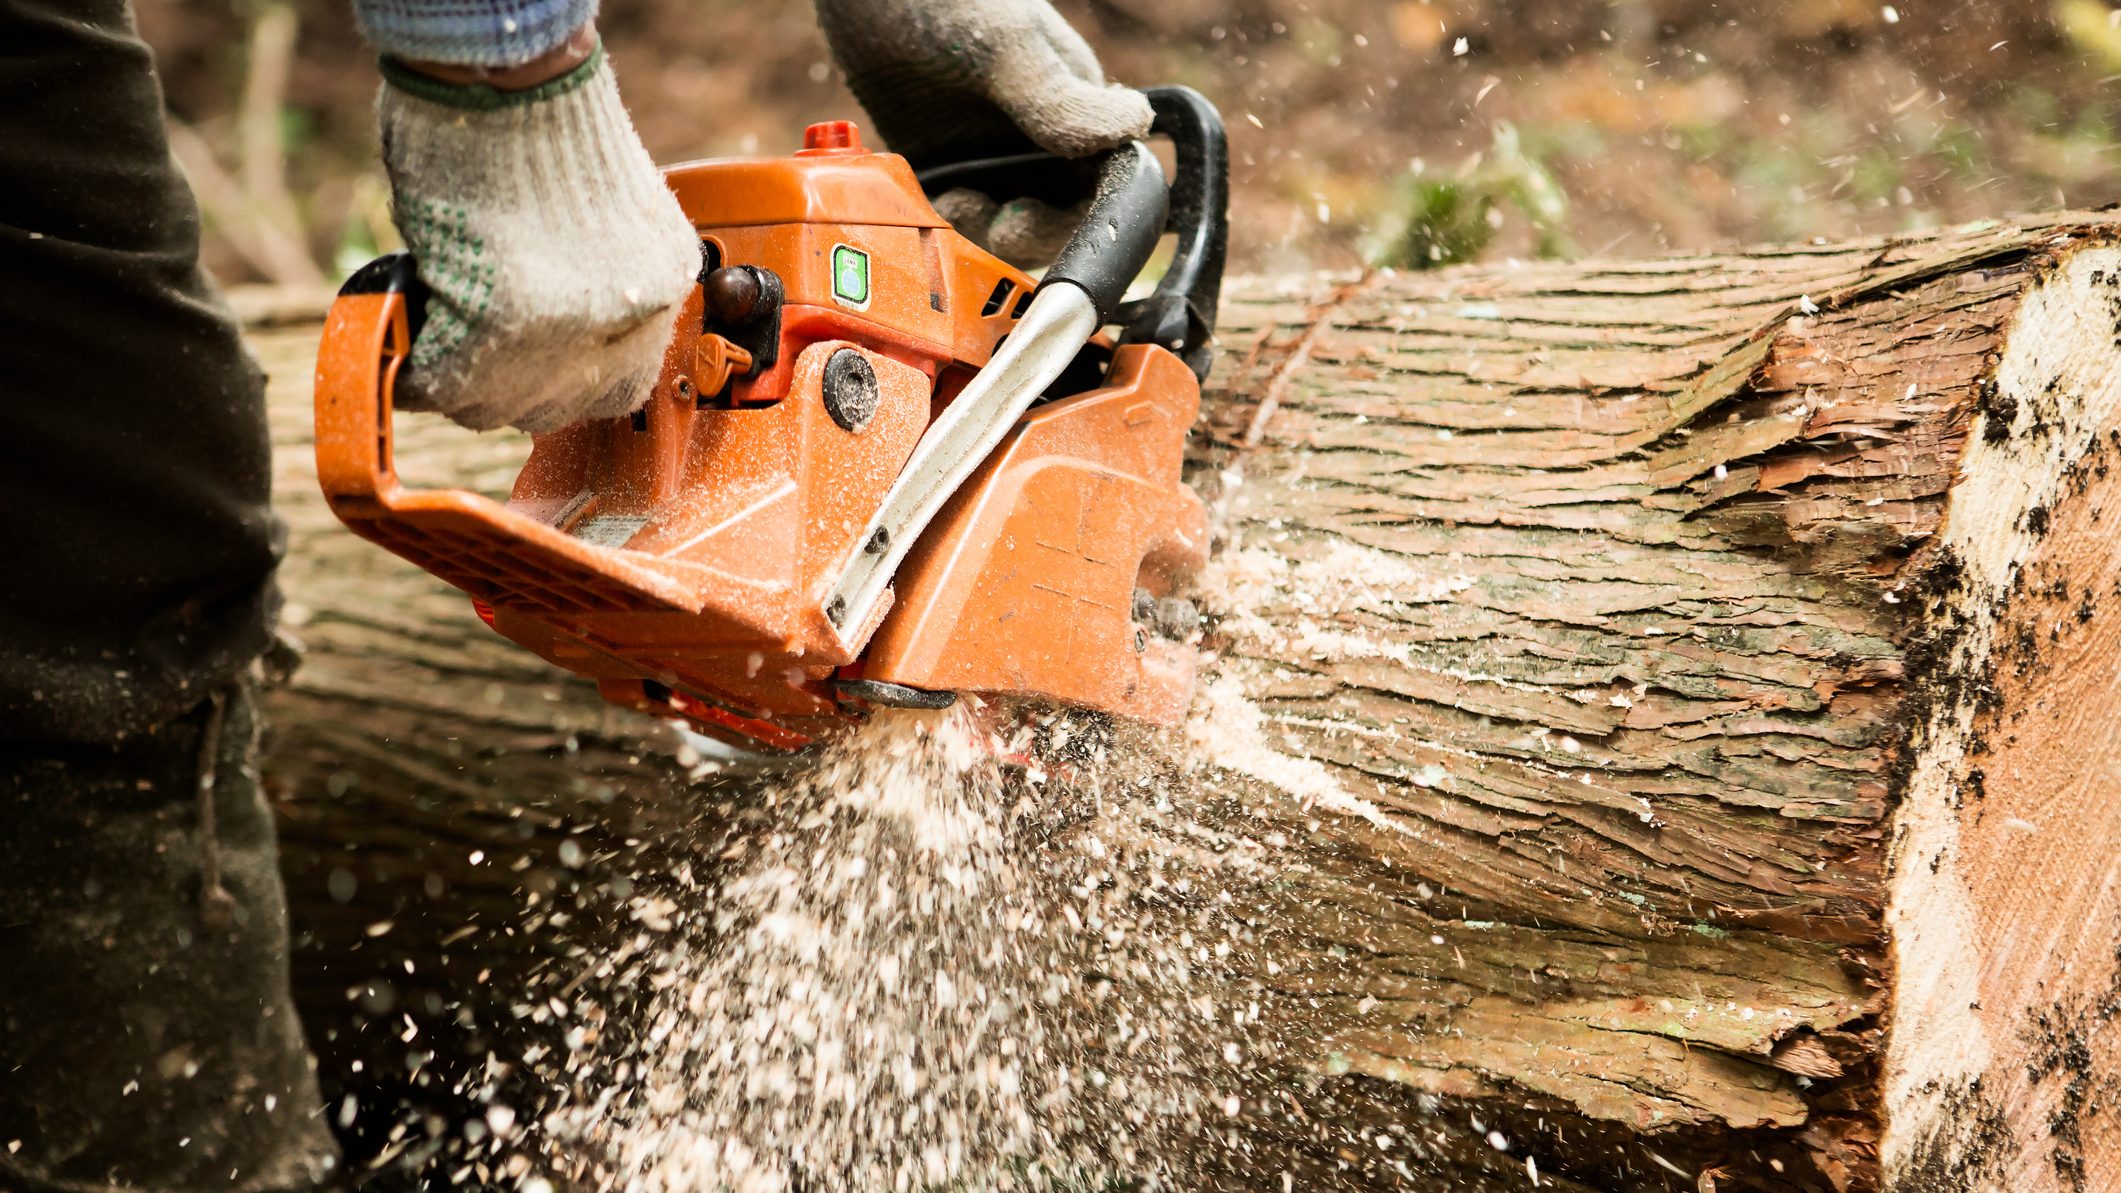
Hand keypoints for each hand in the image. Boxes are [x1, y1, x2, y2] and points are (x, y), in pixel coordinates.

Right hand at [376, 38, 696, 433]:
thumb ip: (591, 276)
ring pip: (503, 405)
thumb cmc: (538, 120)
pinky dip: (421, 366)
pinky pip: (452, 378)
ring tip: (436, 337)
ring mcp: (572, 325)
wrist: (510, 73)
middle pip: (563, 405)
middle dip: (507, 388)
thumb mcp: (602, 212)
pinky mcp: (507, 326)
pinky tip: (410, 337)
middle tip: (469, 354)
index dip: (562, 381)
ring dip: (460, 381)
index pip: (623, 382)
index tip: (525, 368)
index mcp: (663, 278)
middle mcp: (631, 310)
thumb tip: (546, 329)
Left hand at [814, 0, 1151, 262]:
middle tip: (1002, 223)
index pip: (1101, 182)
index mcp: (1074, 107)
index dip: (1087, 215)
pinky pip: (953, 213)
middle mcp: (1035, 139)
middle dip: (1030, 232)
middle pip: (1053, 216)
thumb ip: (1060, 97)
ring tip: (954, 205)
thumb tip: (1134, 125)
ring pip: (1001, 223)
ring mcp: (985, 155)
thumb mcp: (1006, 45)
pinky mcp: (939, 165)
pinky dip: (946, 221)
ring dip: (984, 231)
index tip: (1047, 219)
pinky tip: (931, 200)